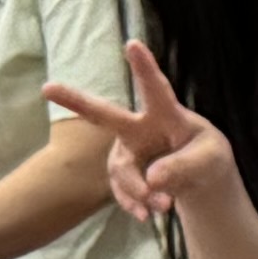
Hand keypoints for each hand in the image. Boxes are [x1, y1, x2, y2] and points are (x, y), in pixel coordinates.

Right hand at [43, 45, 247, 231]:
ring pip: (121, 171)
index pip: (155, 89)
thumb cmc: (207, 156)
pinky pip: (122, 191)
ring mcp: (128, 150)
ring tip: (164, 206)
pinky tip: (146, 215)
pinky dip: (134, 204)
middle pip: (105, 114)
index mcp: (166, 114)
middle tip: (47, 88)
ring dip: (139, 191)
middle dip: (76, 101)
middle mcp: (139, 127)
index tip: (133, 43)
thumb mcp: (210, 161)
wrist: (200, 178)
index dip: (144, 67)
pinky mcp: (124, 173)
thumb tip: (153, 181)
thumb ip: (185, 167)